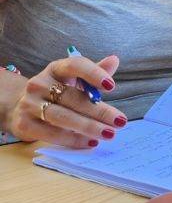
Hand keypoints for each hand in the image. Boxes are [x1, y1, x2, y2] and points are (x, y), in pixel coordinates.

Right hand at [6, 54, 126, 147]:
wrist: (20, 107)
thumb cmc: (55, 92)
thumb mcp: (73, 79)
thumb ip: (94, 72)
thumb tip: (114, 60)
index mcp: (55, 69)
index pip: (74, 65)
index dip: (93, 74)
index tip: (112, 86)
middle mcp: (39, 84)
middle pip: (72, 97)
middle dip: (99, 111)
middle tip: (120, 121)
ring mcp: (30, 104)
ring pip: (62, 117)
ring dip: (88, 127)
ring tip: (109, 133)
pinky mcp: (25, 124)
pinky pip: (52, 134)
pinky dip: (73, 140)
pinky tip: (91, 142)